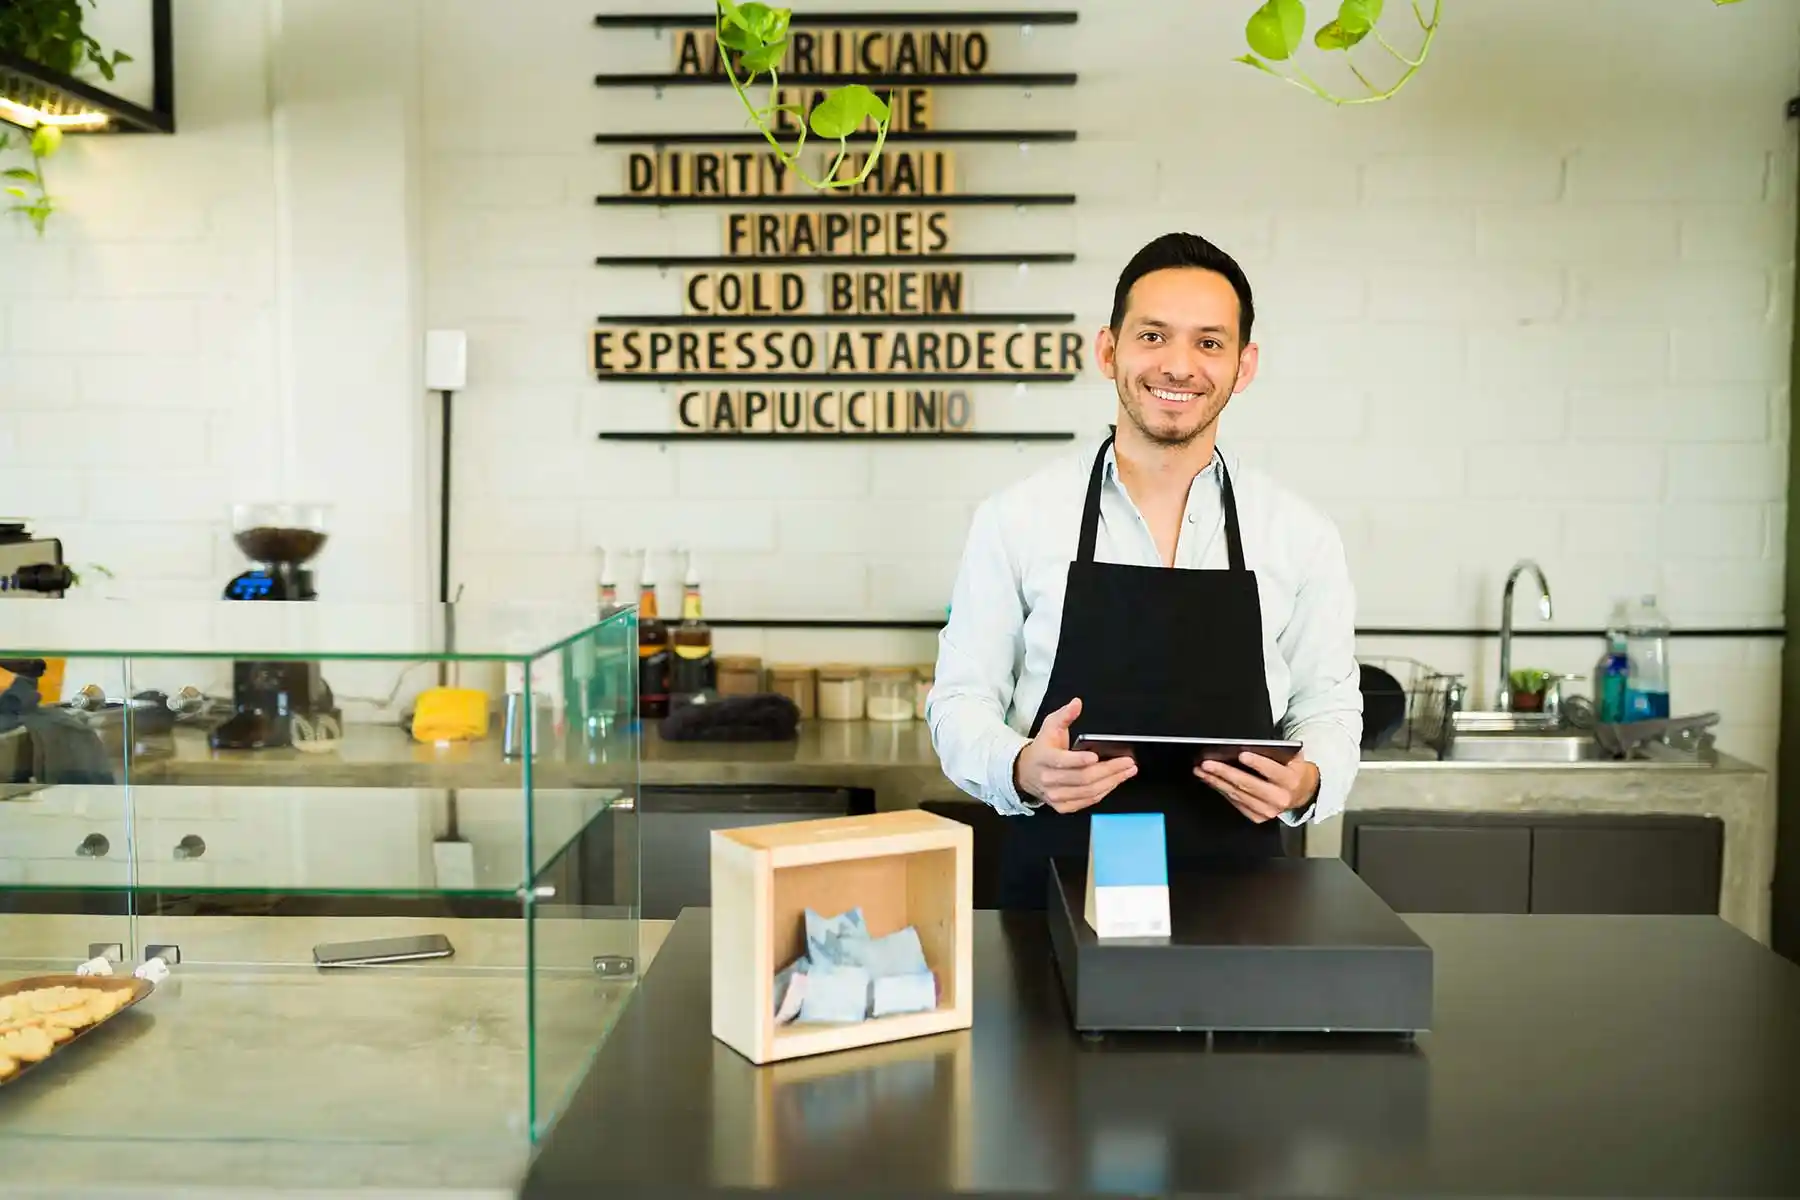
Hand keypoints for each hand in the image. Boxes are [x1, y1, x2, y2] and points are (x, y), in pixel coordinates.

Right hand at [1013, 697, 1137, 813]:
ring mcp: (1055, 795)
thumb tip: (1076, 704)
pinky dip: (1104, 792)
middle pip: (1083, 778)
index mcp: (1044, 758)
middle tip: (1127, 762)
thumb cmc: (1043, 748)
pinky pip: (1088, 801)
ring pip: (1088, 791)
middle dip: (1109, 770)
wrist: (1027, 772)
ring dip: (1111, 782)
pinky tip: (1114, 782)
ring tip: (1127, 771)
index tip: (1096, 756)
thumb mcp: (1050, 726)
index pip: (1062, 761)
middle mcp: (1048, 779)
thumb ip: (1064, 715)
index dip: (1079, 760)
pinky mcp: (1063, 806)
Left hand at [1196, 751, 1318, 822]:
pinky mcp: (1258, 817)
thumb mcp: (1292, 758)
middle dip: (1225, 773)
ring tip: (1201, 771)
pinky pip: (1235, 802)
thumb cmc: (1292, 771)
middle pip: (1248, 785)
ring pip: (1238, 794)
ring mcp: (1268, 811)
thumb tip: (1248, 746)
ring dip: (1216, 782)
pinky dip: (1222, 790)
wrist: (1302, 793)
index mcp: (1291, 781)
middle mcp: (1280, 799)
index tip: (1241, 755)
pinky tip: (1211, 781)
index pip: (1273, 771)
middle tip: (1207, 764)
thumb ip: (1275, 753)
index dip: (1257, 763)